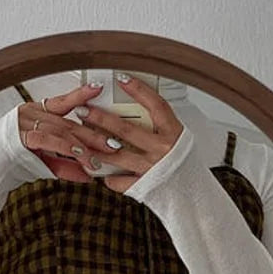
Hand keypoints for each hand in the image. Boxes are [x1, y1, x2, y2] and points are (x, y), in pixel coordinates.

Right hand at [18, 83, 118, 182]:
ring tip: (99, 159)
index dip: (80, 95)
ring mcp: (24, 123)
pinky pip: (49, 139)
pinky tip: (80, 154)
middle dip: (93, 135)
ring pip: (61, 131)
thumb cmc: (11, 164)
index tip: (99, 88)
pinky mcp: (20, 136)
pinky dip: (66, 147)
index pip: (62, 102)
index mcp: (35, 113)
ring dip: (83, 147)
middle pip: (69, 122)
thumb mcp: (44, 163)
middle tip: (114, 145)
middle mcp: (30, 114)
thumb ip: (65, 165)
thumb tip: (89, 176)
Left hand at [74, 74, 184, 191]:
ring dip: (95, 147)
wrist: (192, 195)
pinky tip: (101, 171)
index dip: (139, 90)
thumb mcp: (179, 139)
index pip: (156, 105)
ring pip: (116, 155)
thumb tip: (140, 107)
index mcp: (174, 133)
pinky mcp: (143, 186)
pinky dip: (108, 177)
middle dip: (101, 118)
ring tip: (80, 139)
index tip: (122, 79)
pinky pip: (119, 181)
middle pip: (126, 130)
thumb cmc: (184, 166)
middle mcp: (162, 149)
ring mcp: (151, 168)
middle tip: (83, 111)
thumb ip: (161, 126)